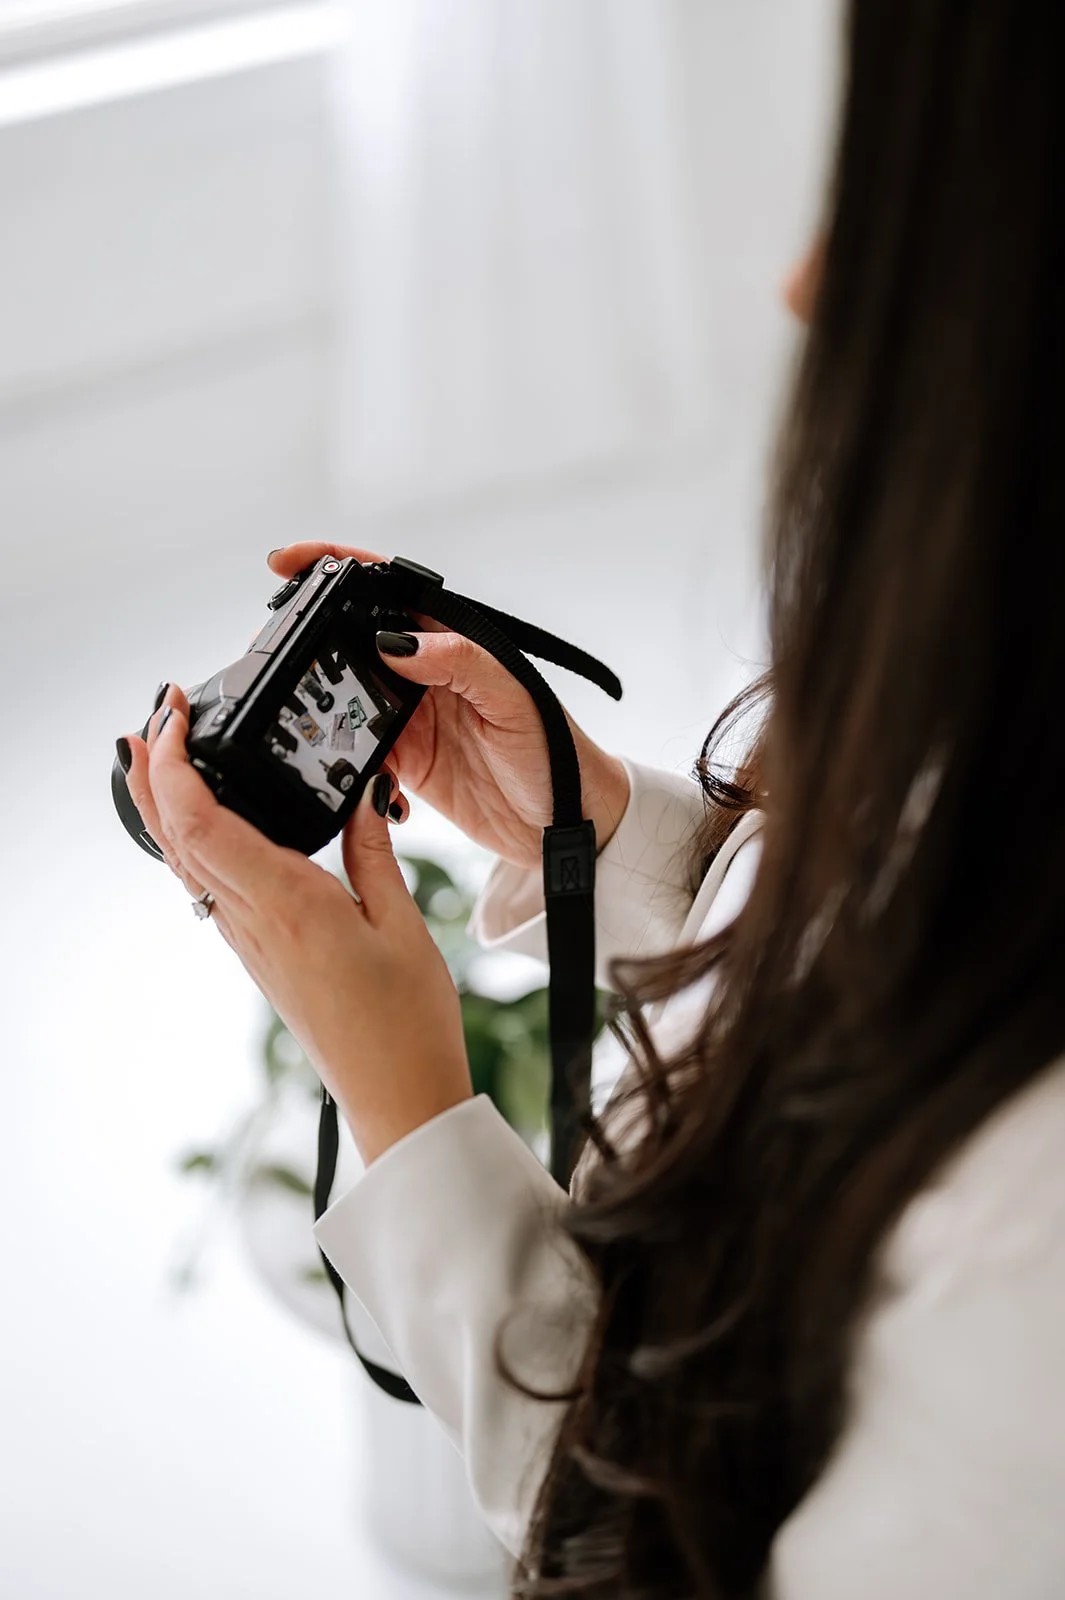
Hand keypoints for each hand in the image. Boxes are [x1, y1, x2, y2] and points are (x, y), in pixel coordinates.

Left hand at [121, 686, 472, 1165]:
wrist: (395, 1096)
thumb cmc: (406, 1022)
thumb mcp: (403, 921)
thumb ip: (373, 850)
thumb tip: (361, 790)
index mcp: (286, 903)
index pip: (201, 822)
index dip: (175, 764)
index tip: (175, 716)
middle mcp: (253, 921)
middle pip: (175, 837)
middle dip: (154, 772)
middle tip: (156, 715)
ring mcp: (250, 941)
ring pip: (186, 861)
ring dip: (168, 805)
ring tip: (169, 755)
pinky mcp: (260, 953)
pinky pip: (210, 885)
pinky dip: (196, 840)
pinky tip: (212, 821)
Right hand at [268, 543, 630, 868]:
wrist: (568, 824)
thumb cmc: (557, 753)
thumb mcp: (514, 700)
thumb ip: (461, 663)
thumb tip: (395, 643)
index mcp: (451, 640)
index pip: (384, 588)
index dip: (333, 567)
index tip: (286, 564)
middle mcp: (424, 671)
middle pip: (350, 639)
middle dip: (311, 641)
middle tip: (279, 653)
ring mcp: (409, 716)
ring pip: (345, 696)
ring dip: (325, 708)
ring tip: (314, 722)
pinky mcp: (403, 762)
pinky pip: (355, 753)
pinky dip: (347, 764)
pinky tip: (362, 778)